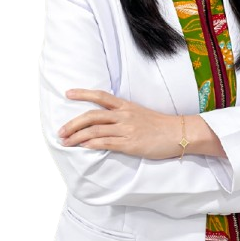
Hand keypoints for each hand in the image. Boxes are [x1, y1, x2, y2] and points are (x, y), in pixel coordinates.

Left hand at [58, 90, 180, 159]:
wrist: (179, 133)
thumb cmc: (161, 126)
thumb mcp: (141, 114)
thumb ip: (124, 115)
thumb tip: (107, 121)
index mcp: (126, 106)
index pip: (101, 96)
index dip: (83, 93)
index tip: (68, 93)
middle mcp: (124, 115)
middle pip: (92, 115)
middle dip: (73, 124)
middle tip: (60, 131)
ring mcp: (126, 129)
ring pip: (95, 130)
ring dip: (77, 137)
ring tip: (65, 142)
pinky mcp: (130, 143)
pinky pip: (105, 143)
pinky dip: (91, 144)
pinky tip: (82, 147)